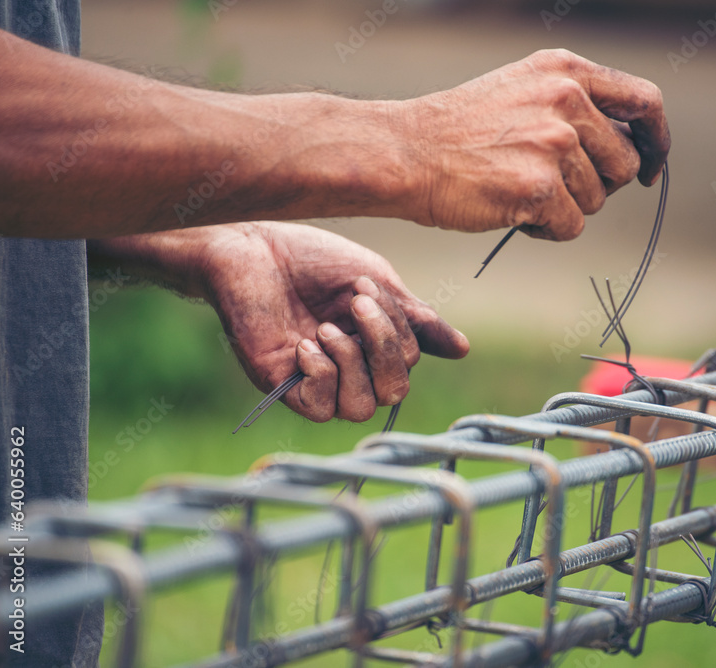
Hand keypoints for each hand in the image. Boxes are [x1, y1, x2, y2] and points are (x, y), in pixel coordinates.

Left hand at [91, 222, 468, 422]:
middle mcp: (349, 367)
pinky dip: (321, 376)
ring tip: (326, 327)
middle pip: (392, 393)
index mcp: (373, 344)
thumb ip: (415, 318)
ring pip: (359, 409)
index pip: (409, 363)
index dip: (397, 330)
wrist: (251, 246)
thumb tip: (463, 349)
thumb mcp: (376, 283)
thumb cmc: (311, 259)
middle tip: (355, 305)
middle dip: (383, 348)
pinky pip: (319, 410)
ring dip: (352, 363)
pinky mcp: (282, 387)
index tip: (364, 287)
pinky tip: (304, 344)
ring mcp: (316, 380)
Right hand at [397, 48, 669, 240]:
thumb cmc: (459, 131)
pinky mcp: (540, 187)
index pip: (645, 102)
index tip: (648, 169)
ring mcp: (554, 143)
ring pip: (596, 200)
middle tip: (550, 184)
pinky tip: (512, 211)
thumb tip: (627, 149)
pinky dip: (545, 230)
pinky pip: (571, 227)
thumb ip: (575, 105)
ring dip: (564, 207)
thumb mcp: (523, 90)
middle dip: (595, 185)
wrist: (405, 153)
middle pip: (623, 163)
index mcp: (566, 71)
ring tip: (517, 190)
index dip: (656, 142)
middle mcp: (567, 100)